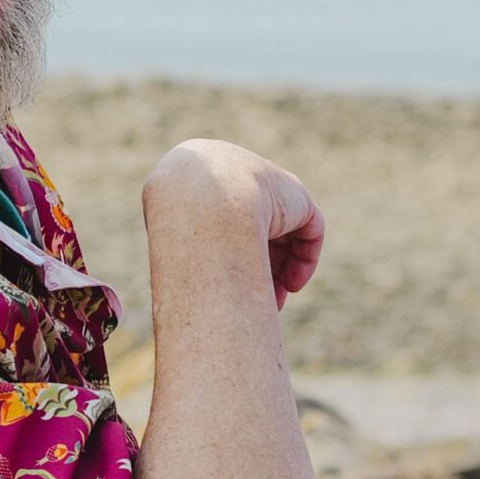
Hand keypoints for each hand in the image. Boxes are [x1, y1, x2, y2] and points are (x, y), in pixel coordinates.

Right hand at [144, 141, 325, 308]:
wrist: (202, 200)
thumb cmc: (180, 225)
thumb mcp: (172, 237)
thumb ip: (188, 252)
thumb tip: (186, 284)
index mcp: (201, 179)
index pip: (223, 224)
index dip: (229, 259)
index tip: (224, 287)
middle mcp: (238, 176)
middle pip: (256, 231)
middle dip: (258, 269)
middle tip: (256, 302)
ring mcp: (268, 184)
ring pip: (283, 236)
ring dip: (280, 272)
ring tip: (275, 301)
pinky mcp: (296, 196)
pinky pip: (308, 230)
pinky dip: (303, 260)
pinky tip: (292, 285)